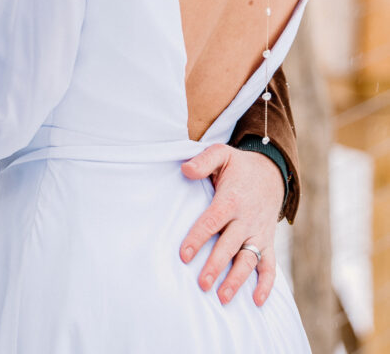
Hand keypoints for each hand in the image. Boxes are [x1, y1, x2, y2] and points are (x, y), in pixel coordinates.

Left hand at [179, 144, 283, 305]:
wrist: (271, 173)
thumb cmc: (239, 166)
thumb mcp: (222, 154)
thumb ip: (203, 161)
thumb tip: (185, 170)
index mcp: (231, 199)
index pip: (212, 220)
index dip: (198, 237)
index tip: (184, 255)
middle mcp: (246, 219)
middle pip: (229, 245)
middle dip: (216, 265)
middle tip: (202, 284)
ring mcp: (258, 233)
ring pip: (248, 260)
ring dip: (237, 280)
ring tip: (223, 297)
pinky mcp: (268, 242)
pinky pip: (270, 266)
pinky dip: (266, 284)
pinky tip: (256, 301)